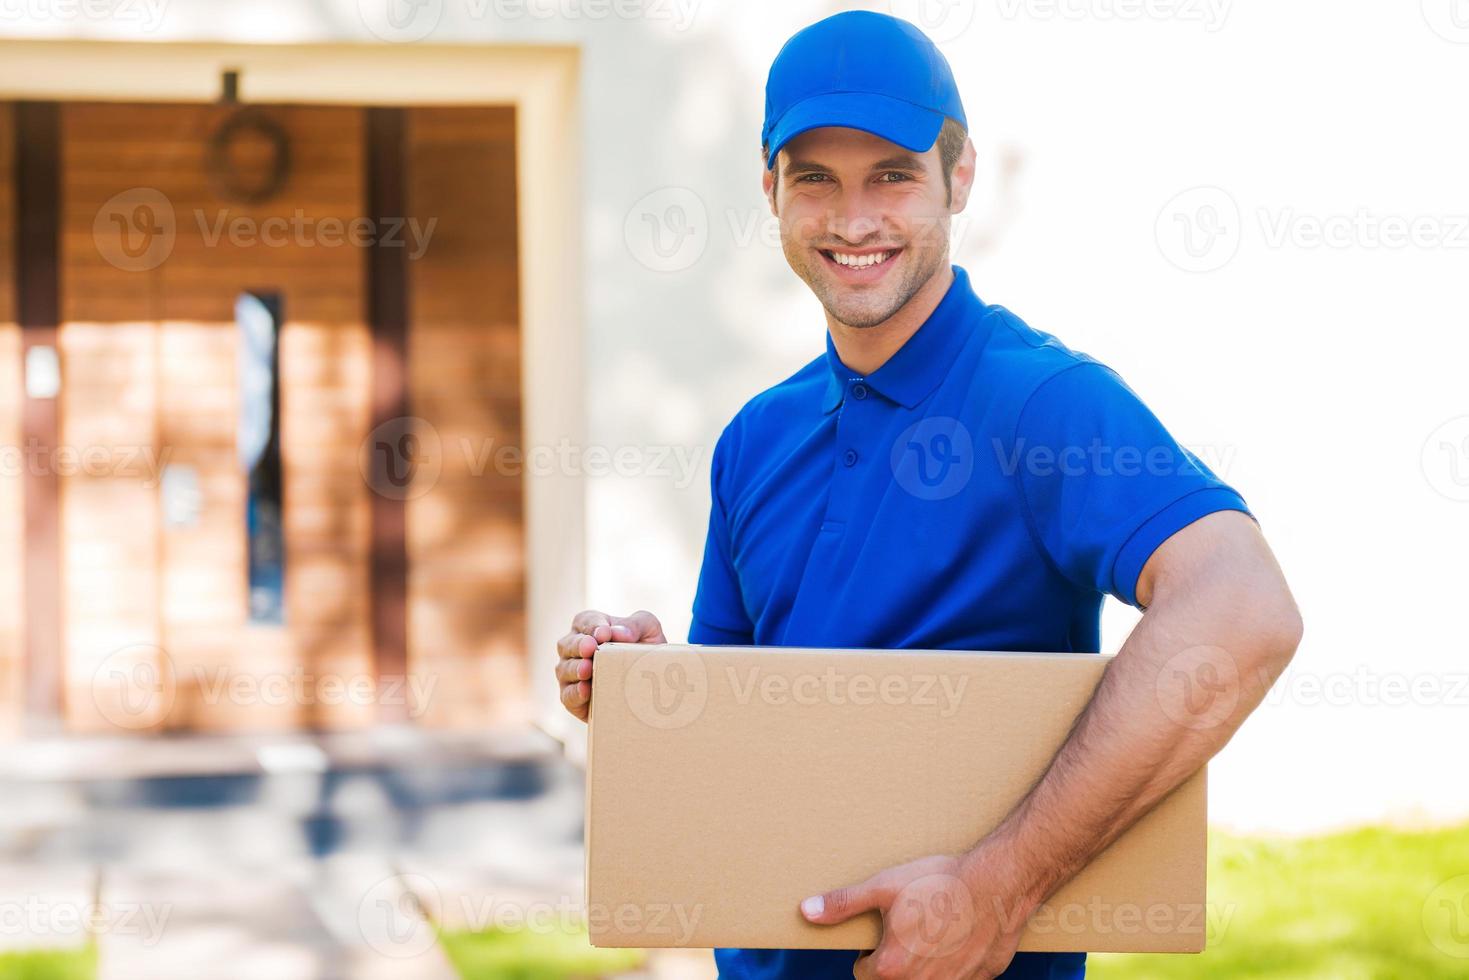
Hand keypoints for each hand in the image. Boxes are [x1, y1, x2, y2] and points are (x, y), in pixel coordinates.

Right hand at [555, 609, 666, 721]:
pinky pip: (567, 696)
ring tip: (587, 670)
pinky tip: (585, 690)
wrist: (653, 686)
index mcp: (589, 628)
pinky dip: (575, 693)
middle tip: (590, 648)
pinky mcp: (573, 699)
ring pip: (564, 669)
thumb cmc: (646, 650)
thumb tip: (618, 632)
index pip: (585, 621)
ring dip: (575, 669)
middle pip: (568, 644)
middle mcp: (574, 649)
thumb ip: (636, 625)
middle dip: (578, 646)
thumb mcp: (649, 631)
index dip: (592, 626)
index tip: (604, 633)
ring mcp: (570, 674)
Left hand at [800, 850, 1032, 979]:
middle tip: (909, 931)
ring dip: (926, 967)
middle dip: (897, 963)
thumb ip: (842, 904)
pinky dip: (956, 966)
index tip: (882, 933)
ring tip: (935, 933)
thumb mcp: (884, 886)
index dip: (868, 953)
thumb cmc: (938, 882)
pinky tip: (961, 939)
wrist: (996, 884)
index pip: (863, 974)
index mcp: (892, 967)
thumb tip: (806, 912)